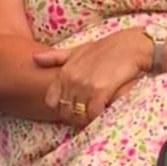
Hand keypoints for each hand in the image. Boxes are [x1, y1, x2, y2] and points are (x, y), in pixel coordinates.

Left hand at [33, 28, 148, 125]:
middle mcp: (71, 79)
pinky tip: (103, 113)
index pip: (51, 101)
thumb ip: (56, 57)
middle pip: (64, 111)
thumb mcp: (78, 49)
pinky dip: (96, 118)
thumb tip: (34, 58)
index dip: (60, 109)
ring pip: (77, 115)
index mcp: (64, 71)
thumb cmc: (106, 48)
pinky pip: (92, 114)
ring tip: (94, 117)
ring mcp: (85, 85)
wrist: (131, 46)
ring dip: (85, 120)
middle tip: (85, 117)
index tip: (72, 109)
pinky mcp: (100, 91)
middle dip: (73, 117)